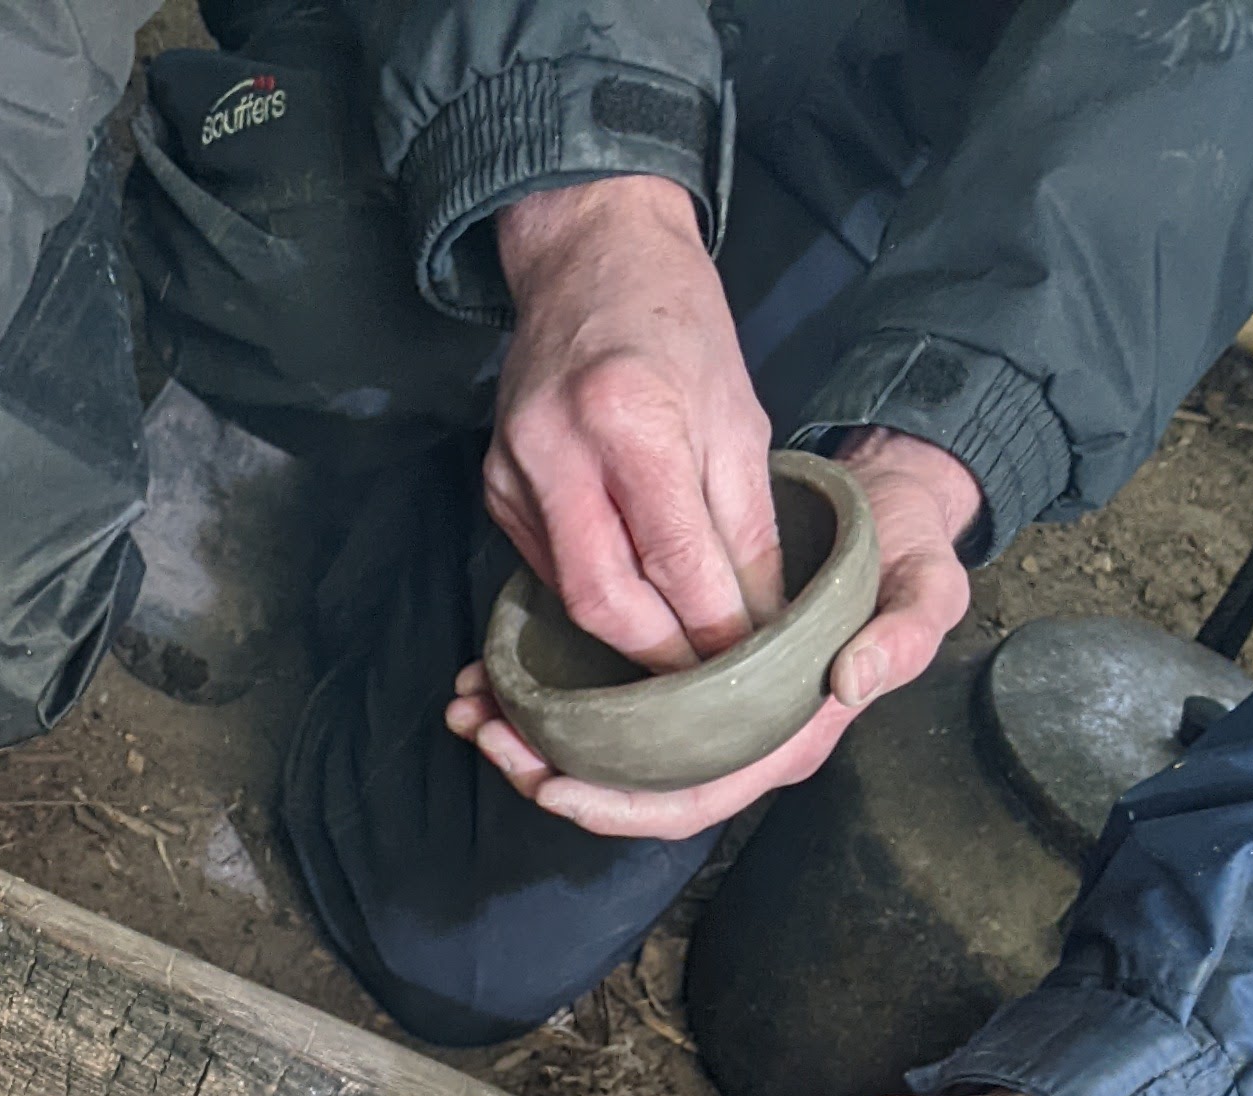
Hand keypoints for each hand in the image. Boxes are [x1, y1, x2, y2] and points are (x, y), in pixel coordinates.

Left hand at [451, 425, 977, 841]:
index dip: (621, 807)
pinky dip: (543, 691)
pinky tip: (495, 669)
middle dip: (548, 772)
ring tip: (470, 704)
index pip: (693, 800)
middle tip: (485, 734)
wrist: (883, 506)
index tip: (553, 786)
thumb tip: (851, 685)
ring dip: (530, 735)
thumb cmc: (906, 553)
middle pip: (627, 786)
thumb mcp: (928, 587)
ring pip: (602, 748)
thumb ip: (904, 637)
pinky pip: (601, 698)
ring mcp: (697, 708)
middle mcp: (731, 736)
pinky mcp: (671, 668)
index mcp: (782, 738)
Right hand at [491, 177, 779, 665]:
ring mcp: (512, 473)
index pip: (676, 560)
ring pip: (570, 597)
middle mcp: (557, 449)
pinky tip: (629, 600)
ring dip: (627, 637)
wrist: (589, 254)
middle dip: (660, 656)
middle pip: (604, 602)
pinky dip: (594, 595)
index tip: (748, 669)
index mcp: (630, 416)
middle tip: (706, 684)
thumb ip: (743, 521)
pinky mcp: (493, 488)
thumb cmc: (675, 322)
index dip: (714, 629)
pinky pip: (545, 570)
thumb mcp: (735, 410)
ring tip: (676, 655)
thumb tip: (759, 618)